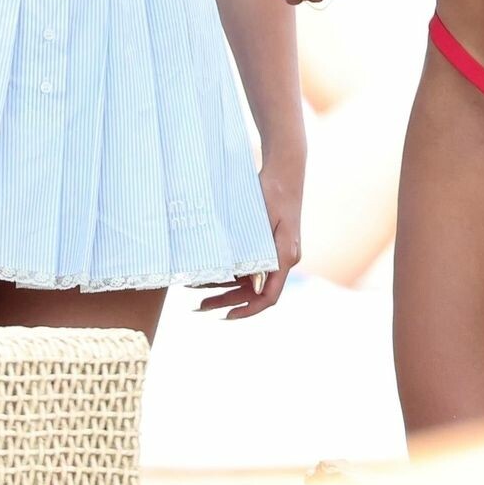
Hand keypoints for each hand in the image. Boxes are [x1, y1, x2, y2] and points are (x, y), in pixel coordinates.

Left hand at [196, 159, 302, 318]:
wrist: (283, 168)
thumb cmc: (272, 191)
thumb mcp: (262, 222)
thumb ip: (258, 252)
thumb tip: (250, 283)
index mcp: (286, 256)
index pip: (269, 296)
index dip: (248, 310)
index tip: (225, 316)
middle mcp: (284, 258)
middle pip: (255, 292)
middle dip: (228, 301)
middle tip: (199, 307)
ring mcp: (277, 251)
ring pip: (250, 280)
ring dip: (226, 288)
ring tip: (198, 292)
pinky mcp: (270, 243)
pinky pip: (251, 266)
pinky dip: (232, 272)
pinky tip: (211, 274)